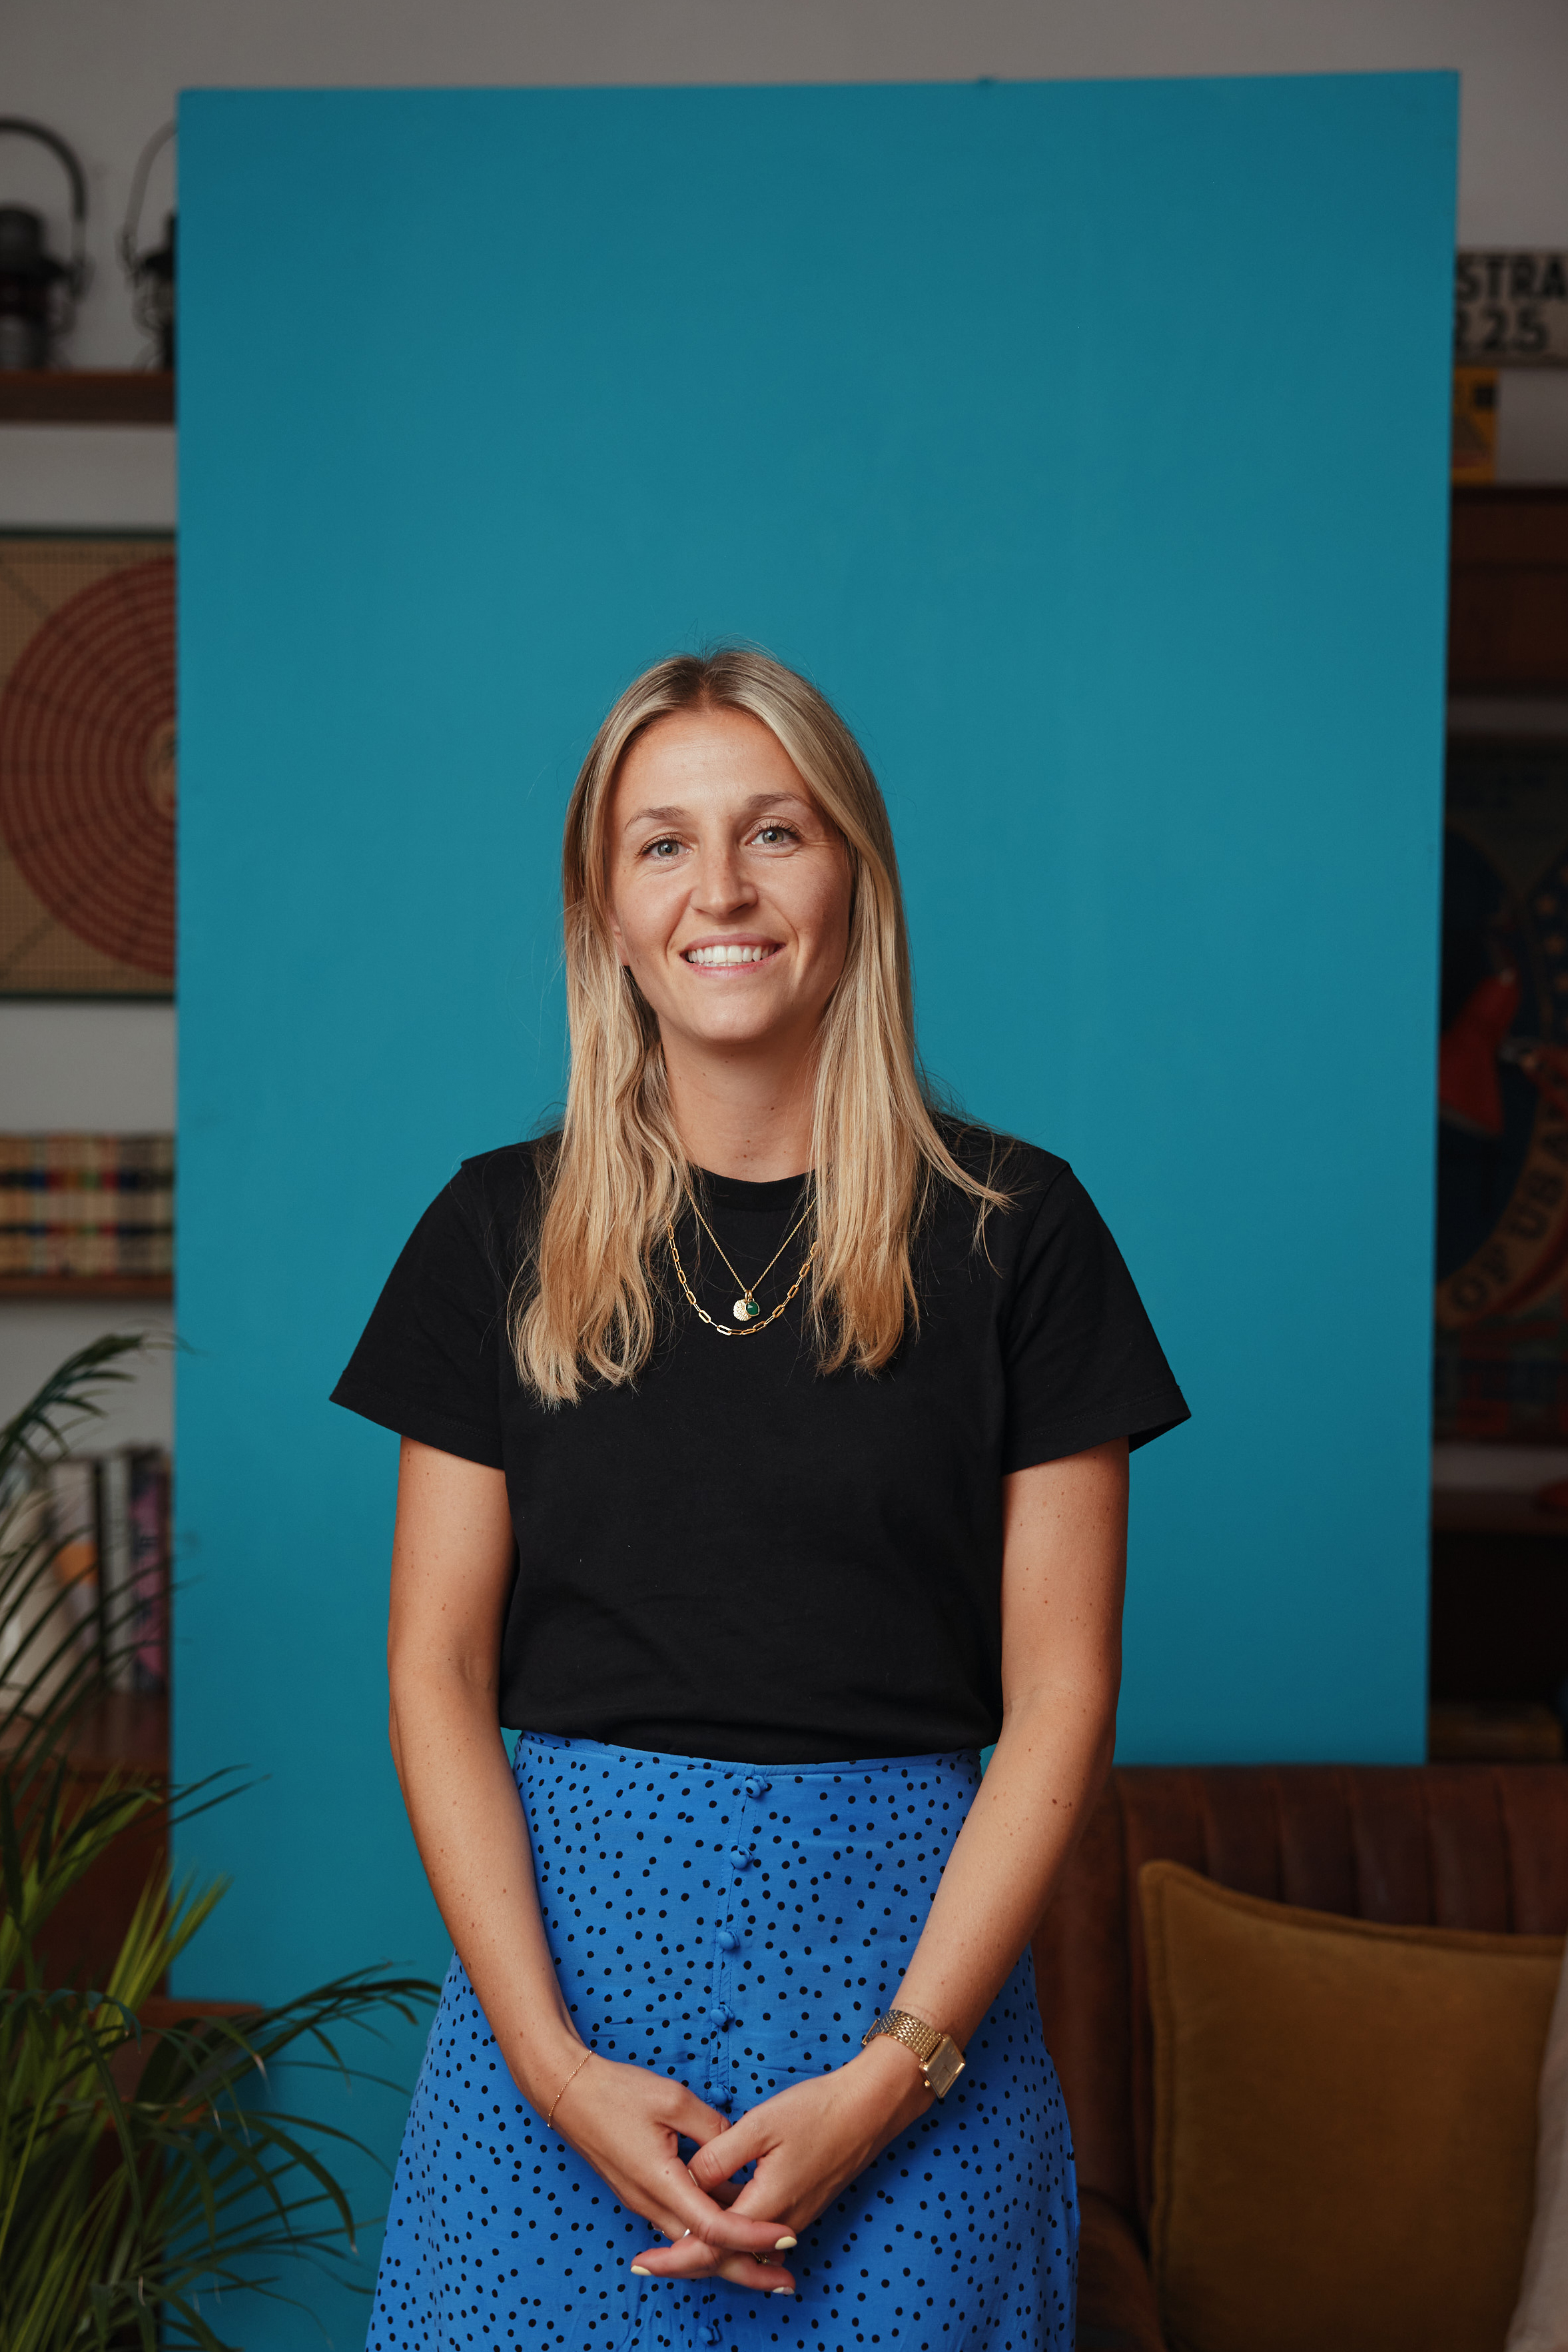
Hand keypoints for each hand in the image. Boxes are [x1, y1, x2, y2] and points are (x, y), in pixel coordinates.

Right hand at [547, 2051, 799, 2294]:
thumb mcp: (673, 2100)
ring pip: (693, 2242)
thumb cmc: (617, 2092)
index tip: (787, 2237)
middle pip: (705, 2251)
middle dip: (748, 2268)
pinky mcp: (641, 2195)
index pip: (714, 2226)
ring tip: (770, 2258)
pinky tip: (734, 2226)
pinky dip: (710, 2234)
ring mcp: (643, 2203)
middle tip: (787, 2279)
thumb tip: (740, 2154)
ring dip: (730, 2253)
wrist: (567, 2092)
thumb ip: (713, 2129)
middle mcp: (651, 2204)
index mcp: (660, 2183)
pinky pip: (680, 2225)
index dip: (754, 2236)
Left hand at [629, 2039, 930, 2292]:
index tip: (642, 2262)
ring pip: (740, 2245)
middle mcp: (780, 2225)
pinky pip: (756, 2232)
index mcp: (765, 2206)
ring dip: (706, 2247)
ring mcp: (793, 2218)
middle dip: (683, 2261)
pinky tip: (712, 2220)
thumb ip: (720, 2156)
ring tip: (668, 2246)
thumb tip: (688, 2180)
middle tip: (646, 2264)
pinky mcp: (800, 2206)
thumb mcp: (761, 2125)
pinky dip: (730, 2233)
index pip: (709, 2245)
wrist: (870, 2109)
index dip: (672, 2257)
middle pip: (723, 2256)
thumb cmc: (817, 2110)